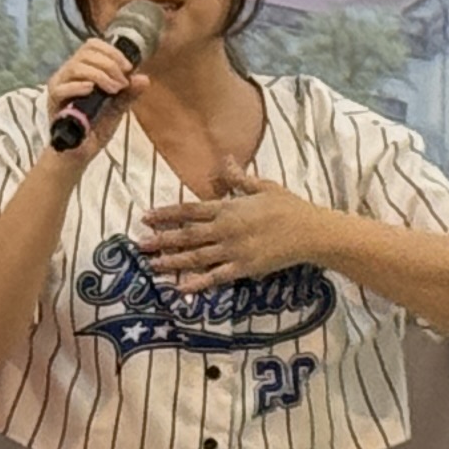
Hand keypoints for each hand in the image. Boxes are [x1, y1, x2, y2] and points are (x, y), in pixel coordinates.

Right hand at [42, 33, 140, 158]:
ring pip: (75, 67)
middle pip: (85, 53)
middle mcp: (68, 74)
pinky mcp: (53, 103)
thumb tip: (144, 78)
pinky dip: (78, 86)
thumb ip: (128, 94)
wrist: (80, 153)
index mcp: (82, 70)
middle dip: (109, 64)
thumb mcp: (117, 109)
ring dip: (99, 75)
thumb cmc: (94, 128)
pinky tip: (91, 90)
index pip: (92, 46)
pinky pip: (61, 88)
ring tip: (113, 90)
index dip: (112, 52)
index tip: (128, 67)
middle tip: (122, 83)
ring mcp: (59, 87)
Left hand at [138, 161, 335, 294]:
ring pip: (196, 257)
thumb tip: (224, 159)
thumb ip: (238, 178)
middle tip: (139, 244)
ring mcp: (234, 250)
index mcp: (229, 208)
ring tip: (152, 265)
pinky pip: (217, 277)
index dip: (167, 213)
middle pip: (187, 235)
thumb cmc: (288, 207)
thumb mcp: (263, 186)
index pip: (190, 210)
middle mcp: (226, 229)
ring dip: (172, 261)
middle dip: (161, 240)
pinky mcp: (244, 268)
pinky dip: (198, 284)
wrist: (310, 232)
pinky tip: (182, 289)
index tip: (147, 217)